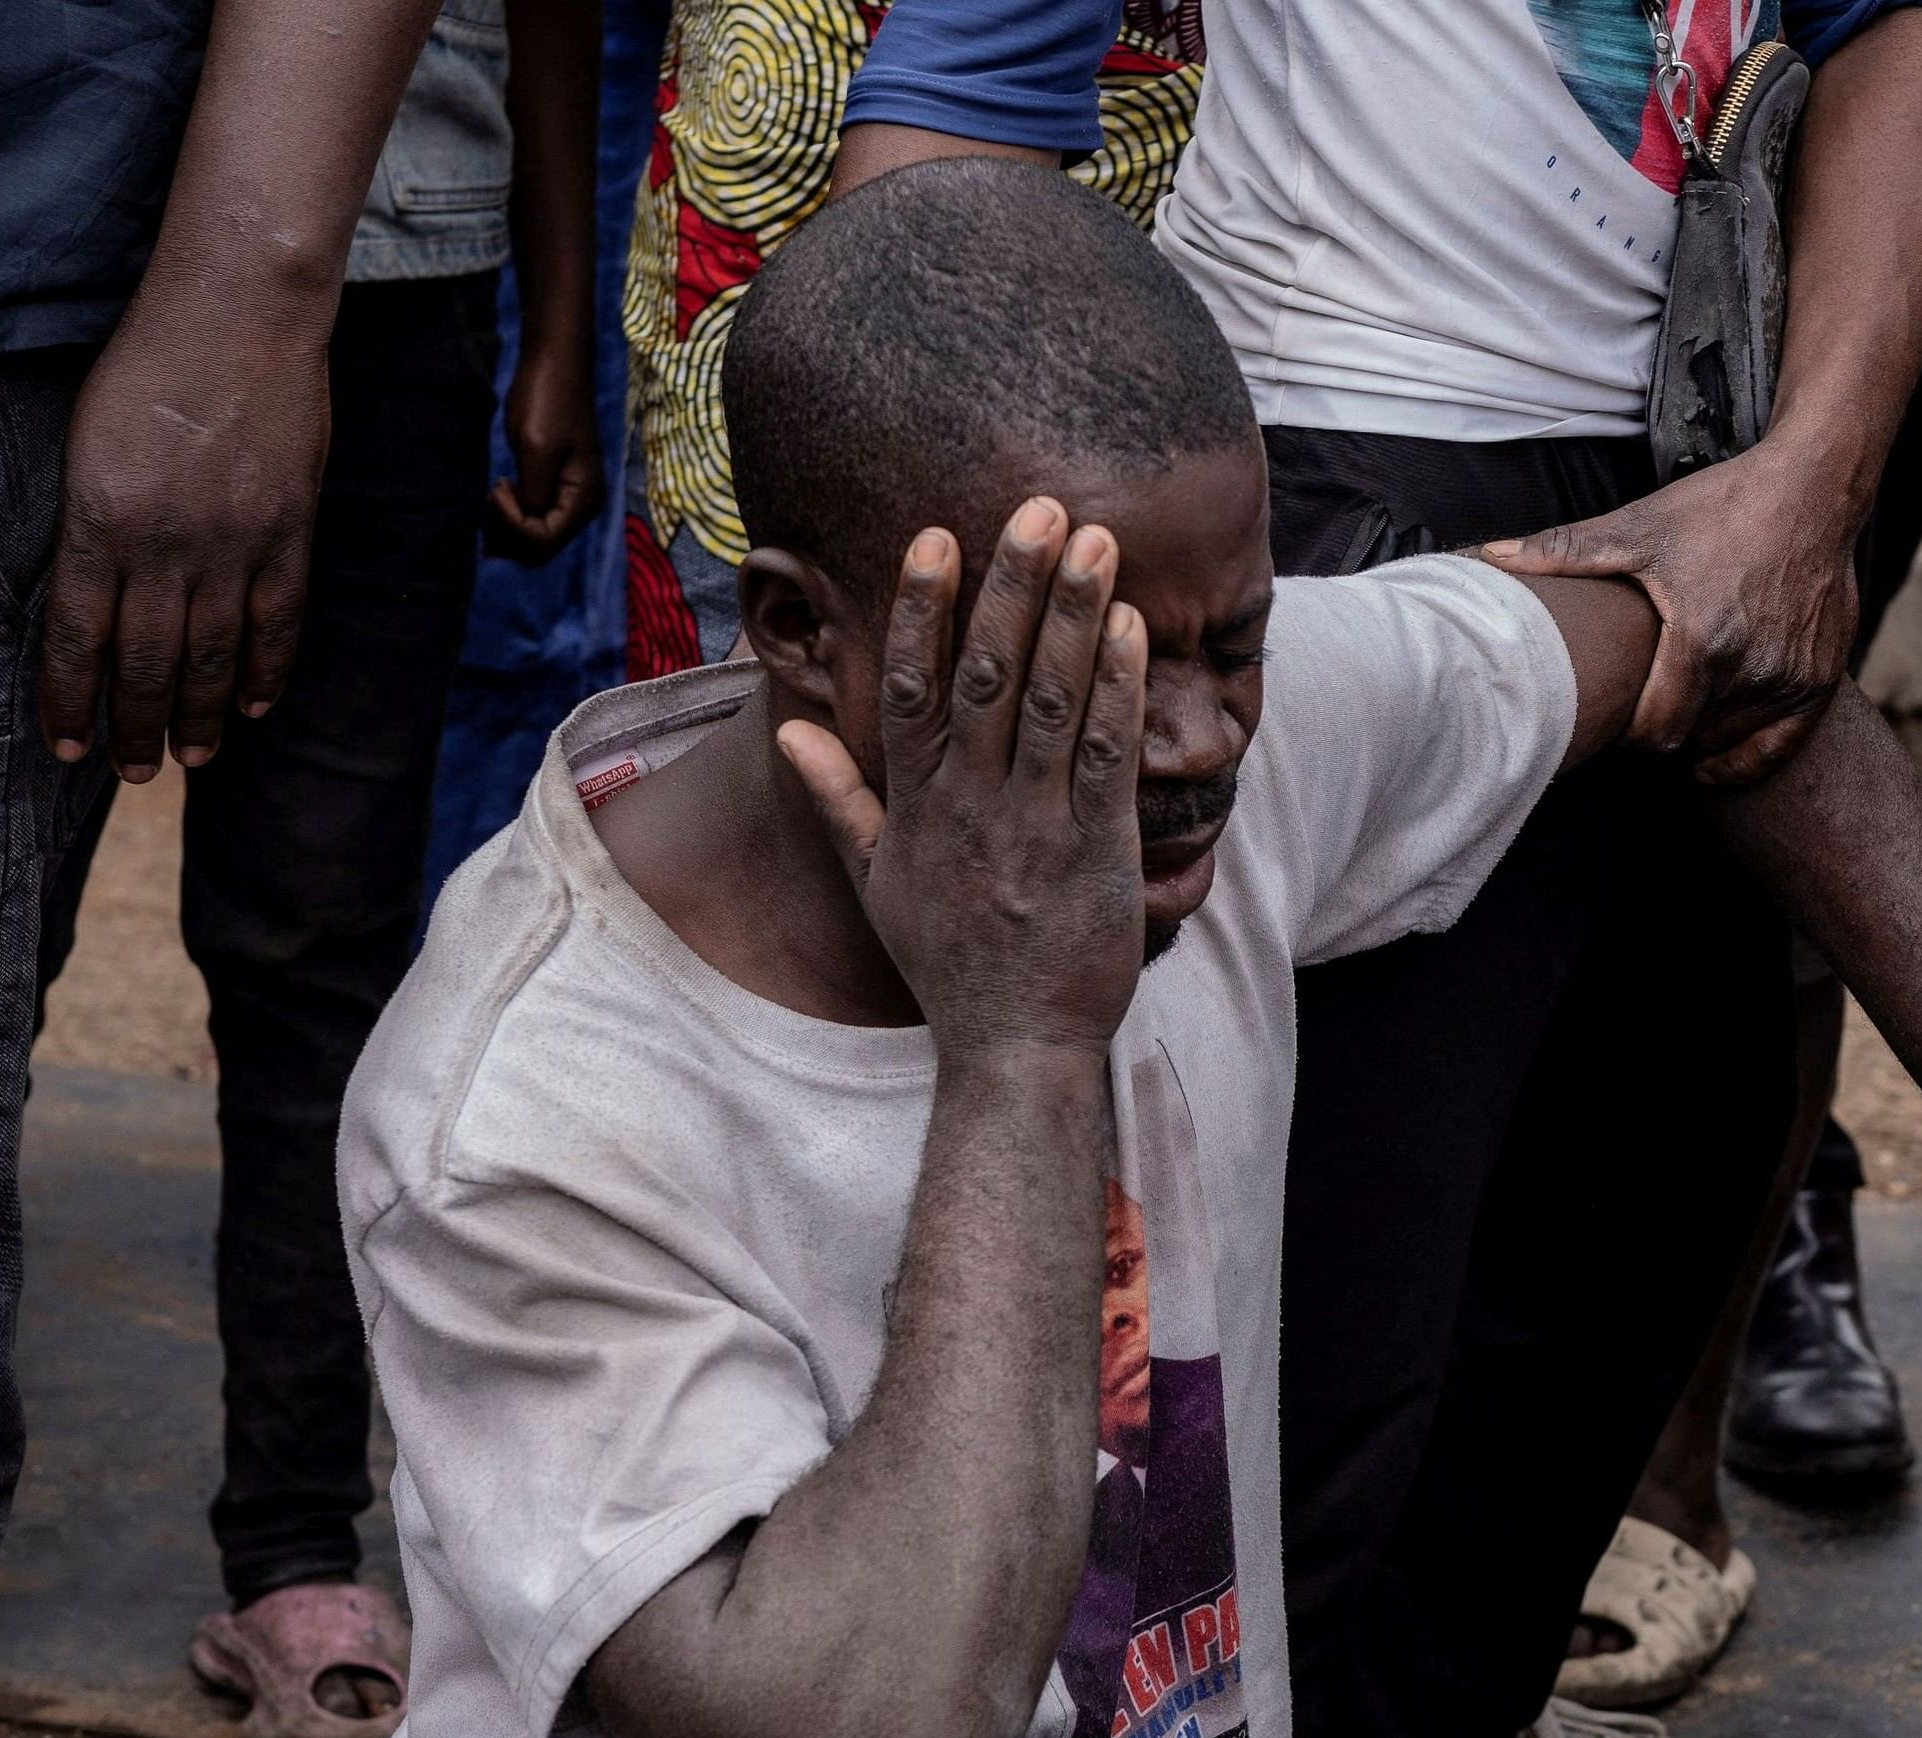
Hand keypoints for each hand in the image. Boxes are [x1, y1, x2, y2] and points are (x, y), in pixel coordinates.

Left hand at [40, 309, 330, 777]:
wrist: (238, 316)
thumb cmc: (149, 366)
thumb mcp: (88, 445)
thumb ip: (93, 525)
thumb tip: (94, 598)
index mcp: (97, 522)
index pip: (75, 638)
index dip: (69, 700)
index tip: (65, 745)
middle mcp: (163, 546)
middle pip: (145, 662)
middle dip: (134, 726)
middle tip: (131, 771)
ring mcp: (232, 544)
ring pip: (210, 655)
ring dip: (198, 714)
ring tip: (190, 756)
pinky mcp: (288, 531)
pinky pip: (276, 620)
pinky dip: (264, 669)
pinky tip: (251, 702)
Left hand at [486, 340, 602, 561]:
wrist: (555, 366)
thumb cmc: (546, 401)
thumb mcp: (536, 448)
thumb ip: (533, 493)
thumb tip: (524, 525)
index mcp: (584, 499)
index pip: (542, 540)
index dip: (512, 524)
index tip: (498, 485)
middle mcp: (582, 506)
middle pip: (539, 549)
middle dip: (507, 532)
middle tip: (490, 494)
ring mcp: (569, 499)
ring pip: (534, 540)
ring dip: (505, 527)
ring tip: (493, 493)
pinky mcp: (555, 488)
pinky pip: (533, 520)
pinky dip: (511, 517)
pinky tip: (501, 492)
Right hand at [776, 503, 1149, 1056]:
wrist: (1013, 1046)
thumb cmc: (949, 961)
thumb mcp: (876, 881)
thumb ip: (840, 798)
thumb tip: (790, 730)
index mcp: (916, 804)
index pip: (909, 688)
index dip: (921, 610)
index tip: (935, 537)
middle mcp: (970, 804)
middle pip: (987, 675)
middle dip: (1011, 585)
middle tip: (1037, 507)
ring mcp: (1034, 825)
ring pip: (1051, 701)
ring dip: (1073, 615)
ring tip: (1094, 540)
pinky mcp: (1097, 850)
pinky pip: (1105, 754)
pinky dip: (1118, 687)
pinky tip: (1130, 627)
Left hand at [1481, 444, 1857, 786]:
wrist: (1812, 489)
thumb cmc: (1723, 506)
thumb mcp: (1641, 527)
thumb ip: (1565, 552)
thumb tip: (1489, 557)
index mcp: (1701, 641)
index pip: (1653, 731)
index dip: (1628, 731)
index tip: (1613, 714)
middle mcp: (1750, 669)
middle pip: (1687, 739)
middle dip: (1657, 730)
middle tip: (1637, 710)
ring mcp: (1790, 678)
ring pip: (1726, 741)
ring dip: (1698, 734)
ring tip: (1674, 707)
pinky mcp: (1820, 679)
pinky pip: (1778, 747)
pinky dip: (1743, 757)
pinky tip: (1712, 758)